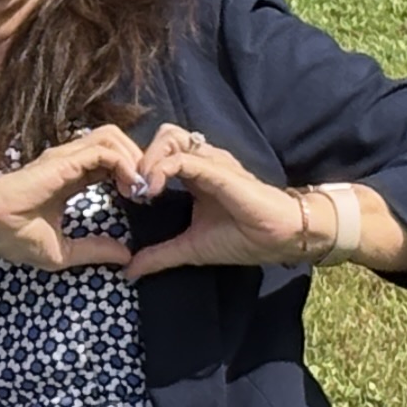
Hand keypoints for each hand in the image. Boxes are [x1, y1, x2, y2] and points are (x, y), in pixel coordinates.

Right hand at [0, 126, 150, 271]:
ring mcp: (65, 157)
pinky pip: (104, 150)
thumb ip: (94, 249)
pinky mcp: (64, 160)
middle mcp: (69, 162)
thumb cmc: (14, 238)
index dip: (129, 175)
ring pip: (112, 137)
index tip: (141, 200)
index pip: (109, 162)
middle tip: (146, 190)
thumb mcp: (63, 252)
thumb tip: (126, 255)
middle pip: (115, 142)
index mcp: (70, 179)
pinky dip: (124, 163)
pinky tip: (131, 186)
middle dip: (138, 161)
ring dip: (134, 159)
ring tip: (139, 187)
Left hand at [114, 122, 326, 275]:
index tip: (128, 195)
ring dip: (147, 159)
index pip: (159, 150)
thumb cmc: (242, 238)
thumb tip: (129, 271)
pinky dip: (161, 168)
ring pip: (169, 137)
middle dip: (139, 156)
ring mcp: (212, 162)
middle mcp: (202, 160)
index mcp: (194, 173)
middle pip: (162, 135)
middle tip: (132, 189)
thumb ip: (159, 255)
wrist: (279, 239)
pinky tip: (153, 191)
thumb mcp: (190, 248)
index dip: (138, 166)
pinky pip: (184, 158)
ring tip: (142, 190)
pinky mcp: (220, 170)